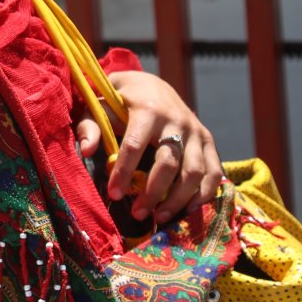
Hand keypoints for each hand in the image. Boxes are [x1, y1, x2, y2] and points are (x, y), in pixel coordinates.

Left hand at [79, 70, 221, 223]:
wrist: (153, 84)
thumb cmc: (121, 100)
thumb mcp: (100, 106)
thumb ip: (90, 126)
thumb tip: (86, 151)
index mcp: (147, 109)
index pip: (134, 145)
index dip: (123, 172)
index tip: (113, 194)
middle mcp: (176, 120)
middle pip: (169, 162)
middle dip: (153, 193)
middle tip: (138, 214)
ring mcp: (196, 131)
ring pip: (195, 171)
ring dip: (179, 199)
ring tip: (160, 217)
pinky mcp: (208, 140)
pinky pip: (214, 171)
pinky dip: (205, 193)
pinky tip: (189, 209)